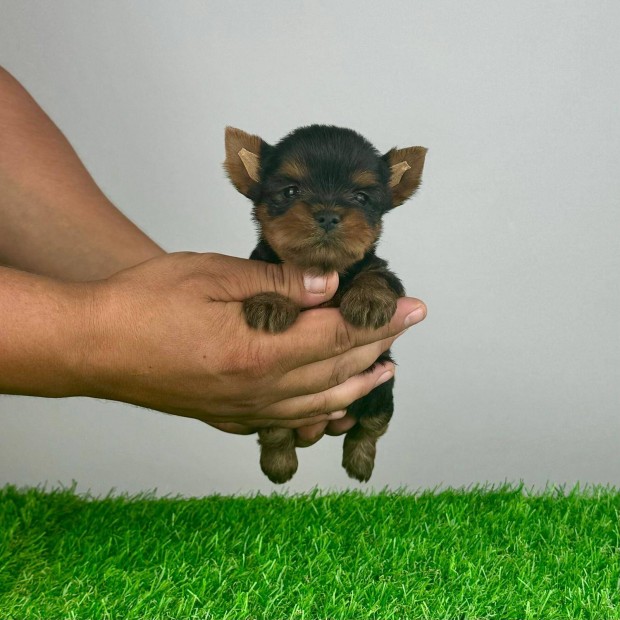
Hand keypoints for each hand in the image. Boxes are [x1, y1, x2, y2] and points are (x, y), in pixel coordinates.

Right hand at [78, 252, 425, 432]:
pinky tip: (333, 408)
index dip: (381, 319)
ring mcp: (244, 408)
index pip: (339, 334)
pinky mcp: (227, 415)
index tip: (414, 307)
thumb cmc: (145, 303)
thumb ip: (275, 284)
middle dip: (379, 345)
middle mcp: (259, 388)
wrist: (93, 346)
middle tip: (406, 328)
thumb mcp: (212, 276)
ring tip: (385, 370)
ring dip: (358, 383)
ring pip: (319, 401)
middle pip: (336, 368)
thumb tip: (327, 286)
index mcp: (260, 350)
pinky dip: (321, 412)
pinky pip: (288, 419)